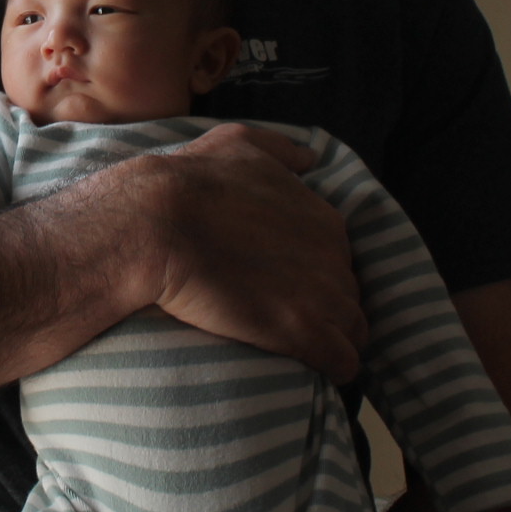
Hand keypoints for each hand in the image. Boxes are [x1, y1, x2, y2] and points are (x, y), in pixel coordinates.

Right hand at [142, 123, 366, 382]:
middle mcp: (333, 256)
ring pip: (354, 329)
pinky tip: (316, 367)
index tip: (290, 282)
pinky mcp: (305, 333)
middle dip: (326, 305)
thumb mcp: (240, 144)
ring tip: (304, 348)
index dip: (316, 272)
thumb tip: (309, 158)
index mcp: (323, 218)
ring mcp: (322, 296)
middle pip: (347, 292)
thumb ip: (281, 150)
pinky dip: (334, 366)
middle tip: (288, 313)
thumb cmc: (192, 182)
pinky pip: (344, 361)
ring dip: (334, 338)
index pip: (340, 257)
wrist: (156, 224)